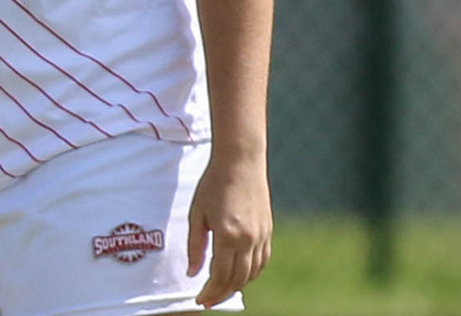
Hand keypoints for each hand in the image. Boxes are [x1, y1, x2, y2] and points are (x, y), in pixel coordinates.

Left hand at [186, 150, 272, 307]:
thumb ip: (195, 246)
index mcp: (228, 235)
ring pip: (253, 273)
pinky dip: (252, 273)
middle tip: (208, 300)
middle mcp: (249, 239)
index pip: (220, 276)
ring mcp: (261, 235)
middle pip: (238, 279)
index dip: (210, 292)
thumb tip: (193, 273)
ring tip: (222, 289)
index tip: (200, 299)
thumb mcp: (197, 214)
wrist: (241, 161)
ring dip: (237, 285)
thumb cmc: (214, 184)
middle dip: (222, 293)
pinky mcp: (268, 229)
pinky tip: (240, 274)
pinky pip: (262, 260)